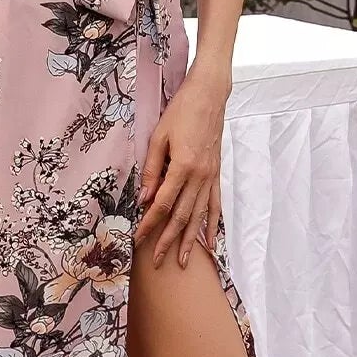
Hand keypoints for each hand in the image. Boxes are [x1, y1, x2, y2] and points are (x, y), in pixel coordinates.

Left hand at [133, 68, 228, 268]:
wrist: (210, 96)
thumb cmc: (181, 111)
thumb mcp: (158, 137)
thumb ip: (151, 168)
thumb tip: (144, 197)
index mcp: (182, 166)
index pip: (163, 204)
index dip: (150, 223)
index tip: (139, 239)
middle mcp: (200, 176)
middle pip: (182, 216)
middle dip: (168, 240)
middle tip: (157, 261)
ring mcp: (211, 177)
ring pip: (200, 216)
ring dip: (190, 240)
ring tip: (183, 261)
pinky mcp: (217, 174)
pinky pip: (215, 205)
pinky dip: (213, 226)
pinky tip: (210, 242)